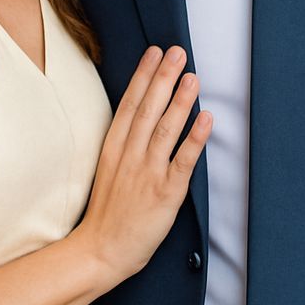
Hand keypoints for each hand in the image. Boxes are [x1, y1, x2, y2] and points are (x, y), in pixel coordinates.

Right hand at [73, 45, 210, 288]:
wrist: (98, 253)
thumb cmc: (107, 212)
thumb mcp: (109, 168)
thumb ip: (125, 142)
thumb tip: (142, 114)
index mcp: (114, 149)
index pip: (129, 104)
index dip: (143, 76)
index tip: (154, 52)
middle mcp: (130, 156)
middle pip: (147, 109)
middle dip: (163, 78)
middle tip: (177, 51)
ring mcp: (147, 174)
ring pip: (165, 130)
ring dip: (180, 101)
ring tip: (193, 76)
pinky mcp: (165, 193)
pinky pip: (183, 161)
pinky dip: (195, 139)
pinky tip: (206, 118)